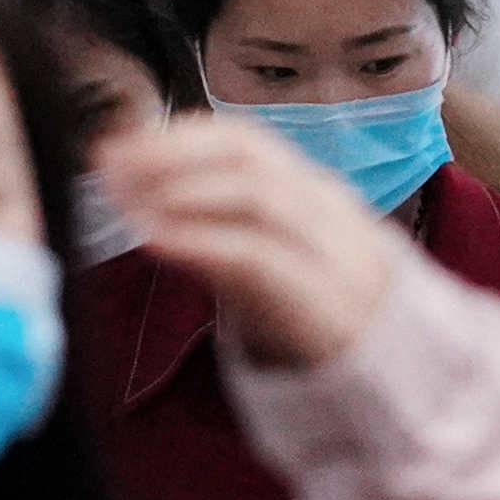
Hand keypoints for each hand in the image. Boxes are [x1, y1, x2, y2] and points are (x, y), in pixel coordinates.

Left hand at [97, 116, 399, 368]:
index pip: (241, 137)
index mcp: (306, 185)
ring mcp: (327, 247)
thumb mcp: (264, 250)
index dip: (175, 134)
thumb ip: (214, 218)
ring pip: (255, 194)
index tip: (116, 142)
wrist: (390, 365)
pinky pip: (257, 256)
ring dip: (180, 189)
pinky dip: (200, 240)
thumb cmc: (311, 303)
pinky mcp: (320, 298)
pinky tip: (157, 239)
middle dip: (170, 153)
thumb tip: (133, 185)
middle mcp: (320, 203)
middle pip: (245, 154)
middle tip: (109, 165)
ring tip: (126, 198)